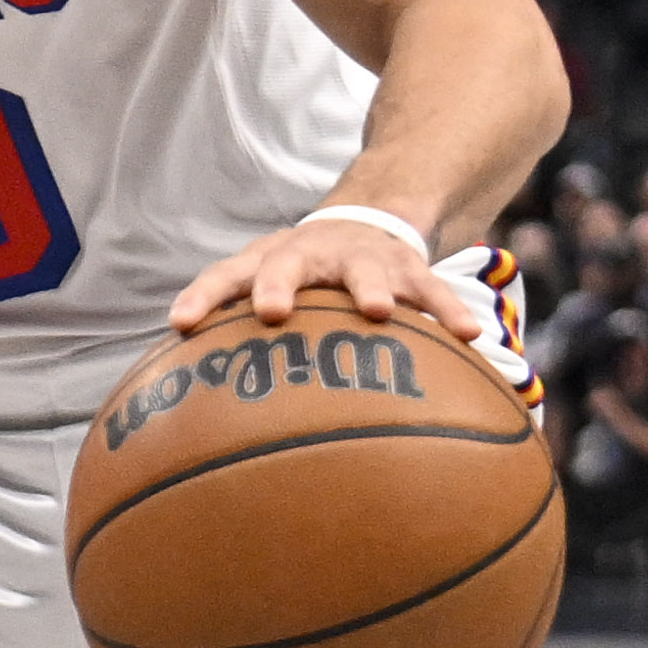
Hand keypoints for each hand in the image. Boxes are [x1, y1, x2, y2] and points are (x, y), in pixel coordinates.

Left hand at [169, 209, 450, 343]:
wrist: (365, 221)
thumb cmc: (301, 282)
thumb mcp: (268, 296)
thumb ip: (239, 346)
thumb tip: (198, 426)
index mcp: (266, 262)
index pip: (224, 275)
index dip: (201, 298)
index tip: (180, 324)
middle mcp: (308, 254)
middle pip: (284, 263)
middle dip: (276, 285)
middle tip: (272, 312)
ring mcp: (360, 257)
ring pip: (364, 270)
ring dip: (367, 289)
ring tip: (376, 312)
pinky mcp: (406, 266)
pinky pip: (430, 289)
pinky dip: (447, 311)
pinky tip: (466, 335)